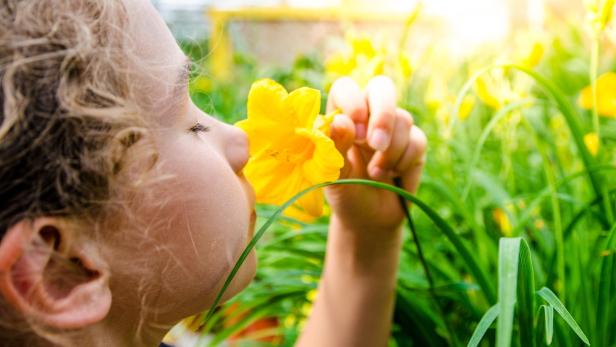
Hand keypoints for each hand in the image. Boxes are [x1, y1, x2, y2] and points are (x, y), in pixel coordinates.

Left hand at [325, 76, 426, 232]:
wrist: (369, 219)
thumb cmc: (345, 193)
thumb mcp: (333, 176)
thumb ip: (335, 148)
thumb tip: (341, 121)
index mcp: (341, 115)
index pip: (346, 88)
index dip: (352, 102)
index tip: (353, 131)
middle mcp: (368, 115)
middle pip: (382, 87)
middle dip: (382, 114)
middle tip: (375, 144)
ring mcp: (393, 127)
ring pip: (403, 118)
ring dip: (390, 150)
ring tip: (375, 173)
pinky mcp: (414, 143)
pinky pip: (417, 140)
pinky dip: (404, 160)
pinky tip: (392, 175)